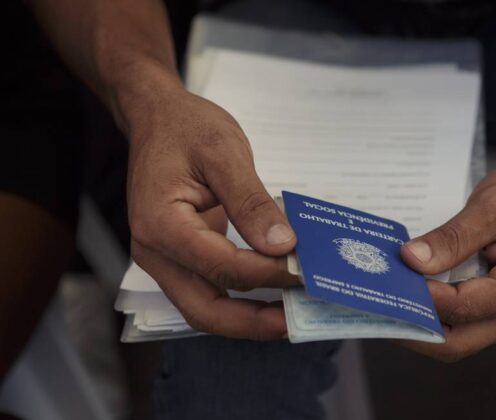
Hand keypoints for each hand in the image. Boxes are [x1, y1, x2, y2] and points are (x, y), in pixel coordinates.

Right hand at [127, 85, 297, 339]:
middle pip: (204, 310)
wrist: (156, 118)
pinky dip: (239, 300)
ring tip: (290, 317)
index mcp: (162, 224)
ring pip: (204, 309)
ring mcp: (163, 259)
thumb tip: (282, 246)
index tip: (306, 271)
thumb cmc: (186, 128)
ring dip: (247, 319)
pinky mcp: (178, 257)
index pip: (222, 266)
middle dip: (253, 323)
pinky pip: (207, 290)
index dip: (268, 274)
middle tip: (297, 323)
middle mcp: (154, 252)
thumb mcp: (224, 153)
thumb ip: (252, 202)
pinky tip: (271, 296)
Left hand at [400, 161, 495, 361]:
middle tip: (374, 303)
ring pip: (456, 338)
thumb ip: (454, 237)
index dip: (421, 298)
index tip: (386, 280)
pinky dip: (433, 314)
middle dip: (412, 327)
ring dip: (420, 323)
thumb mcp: (494, 205)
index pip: (461, 308)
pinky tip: (409, 294)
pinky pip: (461, 323)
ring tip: (385, 300)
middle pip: (456, 341)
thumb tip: (411, 261)